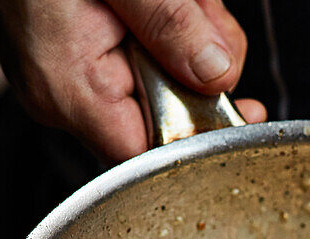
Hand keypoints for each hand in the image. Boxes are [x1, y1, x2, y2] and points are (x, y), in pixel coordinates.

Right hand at [0, 0, 266, 161]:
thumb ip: (170, 23)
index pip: (153, 154)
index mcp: (71, 89)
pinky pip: (137, 54)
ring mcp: (67, 75)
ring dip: (183, 32)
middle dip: (199, 63)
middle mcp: (64, 96)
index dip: (205, 136)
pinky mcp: (73, 53)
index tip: (245, 108)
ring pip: (160, 77)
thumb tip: (218, 74)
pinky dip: (159, 23)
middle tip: (198, 10)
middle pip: (167, 111)